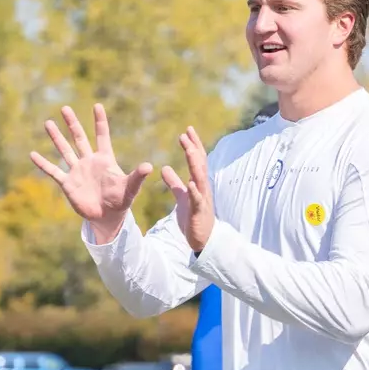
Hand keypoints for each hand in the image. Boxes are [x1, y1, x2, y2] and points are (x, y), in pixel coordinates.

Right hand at [30, 104, 153, 239]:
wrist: (107, 217)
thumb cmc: (121, 201)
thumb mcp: (130, 188)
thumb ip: (137, 176)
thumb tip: (149, 166)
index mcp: (105, 159)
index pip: (102, 136)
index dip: (100, 121)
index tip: (97, 105)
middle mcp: (89, 161)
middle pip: (79, 138)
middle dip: (72, 123)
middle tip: (65, 108)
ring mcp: (77, 171)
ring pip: (65, 150)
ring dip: (56, 137)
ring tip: (48, 123)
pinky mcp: (68, 184)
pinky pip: (53, 171)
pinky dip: (43, 163)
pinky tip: (33, 154)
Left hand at [161, 127, 214, 252]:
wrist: (204, 239)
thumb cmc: (194, 217)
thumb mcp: (182, 197)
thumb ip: (174, 183)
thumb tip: (164, 168)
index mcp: (198, 183)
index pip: (197, 160)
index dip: (193, 145)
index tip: (187, 130)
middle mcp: (202, 188)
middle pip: (200, 164)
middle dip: (193, 148)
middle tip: (186, 133)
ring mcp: (202, 199)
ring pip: (200, 178)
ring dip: (195, 164)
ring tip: (189, 151)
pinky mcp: (199, 211)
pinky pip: (197, 200)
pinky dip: (194, 191)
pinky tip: (190, 183)